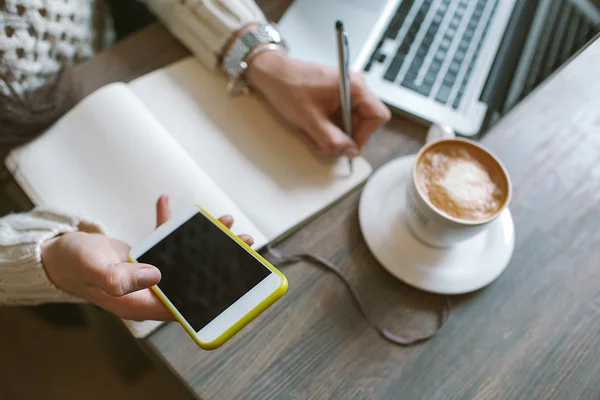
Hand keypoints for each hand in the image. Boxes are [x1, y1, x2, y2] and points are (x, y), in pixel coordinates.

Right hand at [41, 196, 253, 320]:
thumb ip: (120, 277)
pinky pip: (164, 241)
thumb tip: (156, 275)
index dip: (213, 290)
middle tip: (242, 241)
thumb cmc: (72, 265)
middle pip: (193, 278)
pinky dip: (170, 223)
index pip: (186, 303)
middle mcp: (149, 292)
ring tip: (223, 221)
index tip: (237, 274)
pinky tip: (168, 202)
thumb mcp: (94, 269)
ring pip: (185, 258)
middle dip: (220, 259)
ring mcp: (148, 275)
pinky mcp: (143, 259)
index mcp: (141, 303)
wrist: (55, 257)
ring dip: (203, 239)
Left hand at [247, 51, 390, 156]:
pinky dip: (326, 128)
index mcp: (355, 87)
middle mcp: (355, 88)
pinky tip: (311, 127)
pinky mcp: (336, 98)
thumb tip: (351, 152)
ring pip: (350, 124)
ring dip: (332, 134)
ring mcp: (346, 93)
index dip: (365, 135)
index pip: (377, 116)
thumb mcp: (310, 121)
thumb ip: (332, 140)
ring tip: (311, 132)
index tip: (346, 145)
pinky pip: (339, 119)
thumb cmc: (289, 88)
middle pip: (364, 123)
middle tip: (322, 141)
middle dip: (344, 137)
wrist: (272, 74)